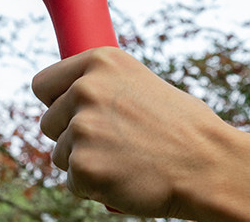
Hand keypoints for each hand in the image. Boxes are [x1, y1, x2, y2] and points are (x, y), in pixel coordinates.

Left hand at [32, 48, 249, 221]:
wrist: (206, 162)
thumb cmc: (181, 125)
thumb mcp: (139, 82)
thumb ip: (102, 84)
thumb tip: (69, 95)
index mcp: (99, 61)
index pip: (43, 84)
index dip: (57, 102)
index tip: (73, 112)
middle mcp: (85, 88)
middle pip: (49, 123)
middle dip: (72, 136)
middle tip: (113, 142)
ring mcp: (82, 127)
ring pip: (60, 155)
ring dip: (84, 162)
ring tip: (125, 158)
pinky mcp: (82, 167)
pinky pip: (73, 183)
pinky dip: (93, 187)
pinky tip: (124, 177)